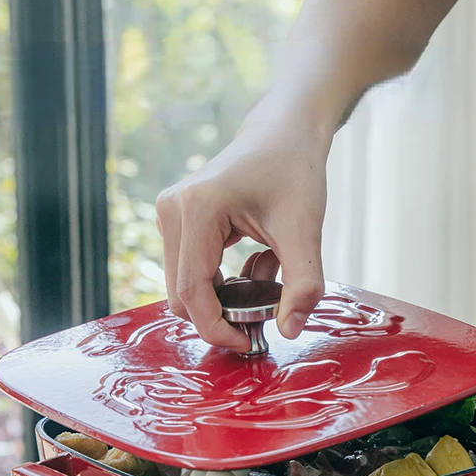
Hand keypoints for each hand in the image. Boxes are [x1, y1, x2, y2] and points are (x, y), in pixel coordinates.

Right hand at [156, 114, 330, 351]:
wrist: (284, 133)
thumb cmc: (295, 171)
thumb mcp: (306, 230)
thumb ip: (303, 285)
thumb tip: (288, 331)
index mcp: (197, 208)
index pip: (192, 291)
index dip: (216, 327)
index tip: (248, 343)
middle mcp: (172, 209)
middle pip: (181, 294)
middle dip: (221, 315)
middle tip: (265, 314)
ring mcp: (169, 214)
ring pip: (184, 285)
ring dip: (224, 297)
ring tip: (266, 273)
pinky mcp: (175, 220)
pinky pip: (189, 271)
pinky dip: (221, 282)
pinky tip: (254, 263)